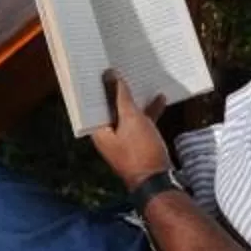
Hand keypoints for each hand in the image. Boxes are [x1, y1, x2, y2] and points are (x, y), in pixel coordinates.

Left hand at [90, 69, 170, 190]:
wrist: (158, 182)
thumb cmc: (141, 152)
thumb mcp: (131, 119)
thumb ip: (121, 96)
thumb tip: (111, 75)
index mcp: (98, 130)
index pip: (91, 103)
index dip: (95, 86)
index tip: (99, 68)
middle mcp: (107, 135)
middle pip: (109, 107)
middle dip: (116, 90)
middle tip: (119, 68)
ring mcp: (123, 140)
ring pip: (126, 114)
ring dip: (133, 100)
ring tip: (139, 79)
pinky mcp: (137, 143)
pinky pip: (139, 122)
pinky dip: (147, 112)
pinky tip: (159, 99)